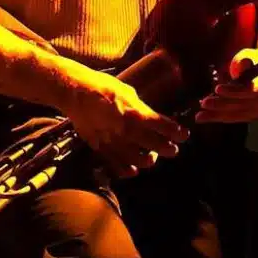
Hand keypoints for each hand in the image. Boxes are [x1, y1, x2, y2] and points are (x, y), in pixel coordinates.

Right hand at [65, 66, 188, 177]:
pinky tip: (134, 168)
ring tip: (153, 157)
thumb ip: (141, 107)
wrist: (75, 92)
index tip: (183, 135)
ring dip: (150, 160)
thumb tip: (151, 117)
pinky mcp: (101, 148)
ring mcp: (114, 142)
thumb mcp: (127, 91)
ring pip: (140, 160)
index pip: (164, 127)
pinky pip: (118, 166)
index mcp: (136, 113)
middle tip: (173, 149)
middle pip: (156, 146)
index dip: (177, 133)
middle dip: (168, 149)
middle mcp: (128, 131)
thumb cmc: (102, 87)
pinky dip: (129, 170)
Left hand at [195, 47, 257, 123]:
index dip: (234, 91)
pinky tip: (207, 117)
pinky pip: (236, 119)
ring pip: (238, 115)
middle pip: (242, 104)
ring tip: (200, 115)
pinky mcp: (254, 115)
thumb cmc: (254, 61)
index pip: (250, 89)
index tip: (217, 89)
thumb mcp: (248, 55)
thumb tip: (238, 66)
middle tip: (204, 103)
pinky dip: (220, 118)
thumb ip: (243, 60)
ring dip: (217, 115)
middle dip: (221, 105)